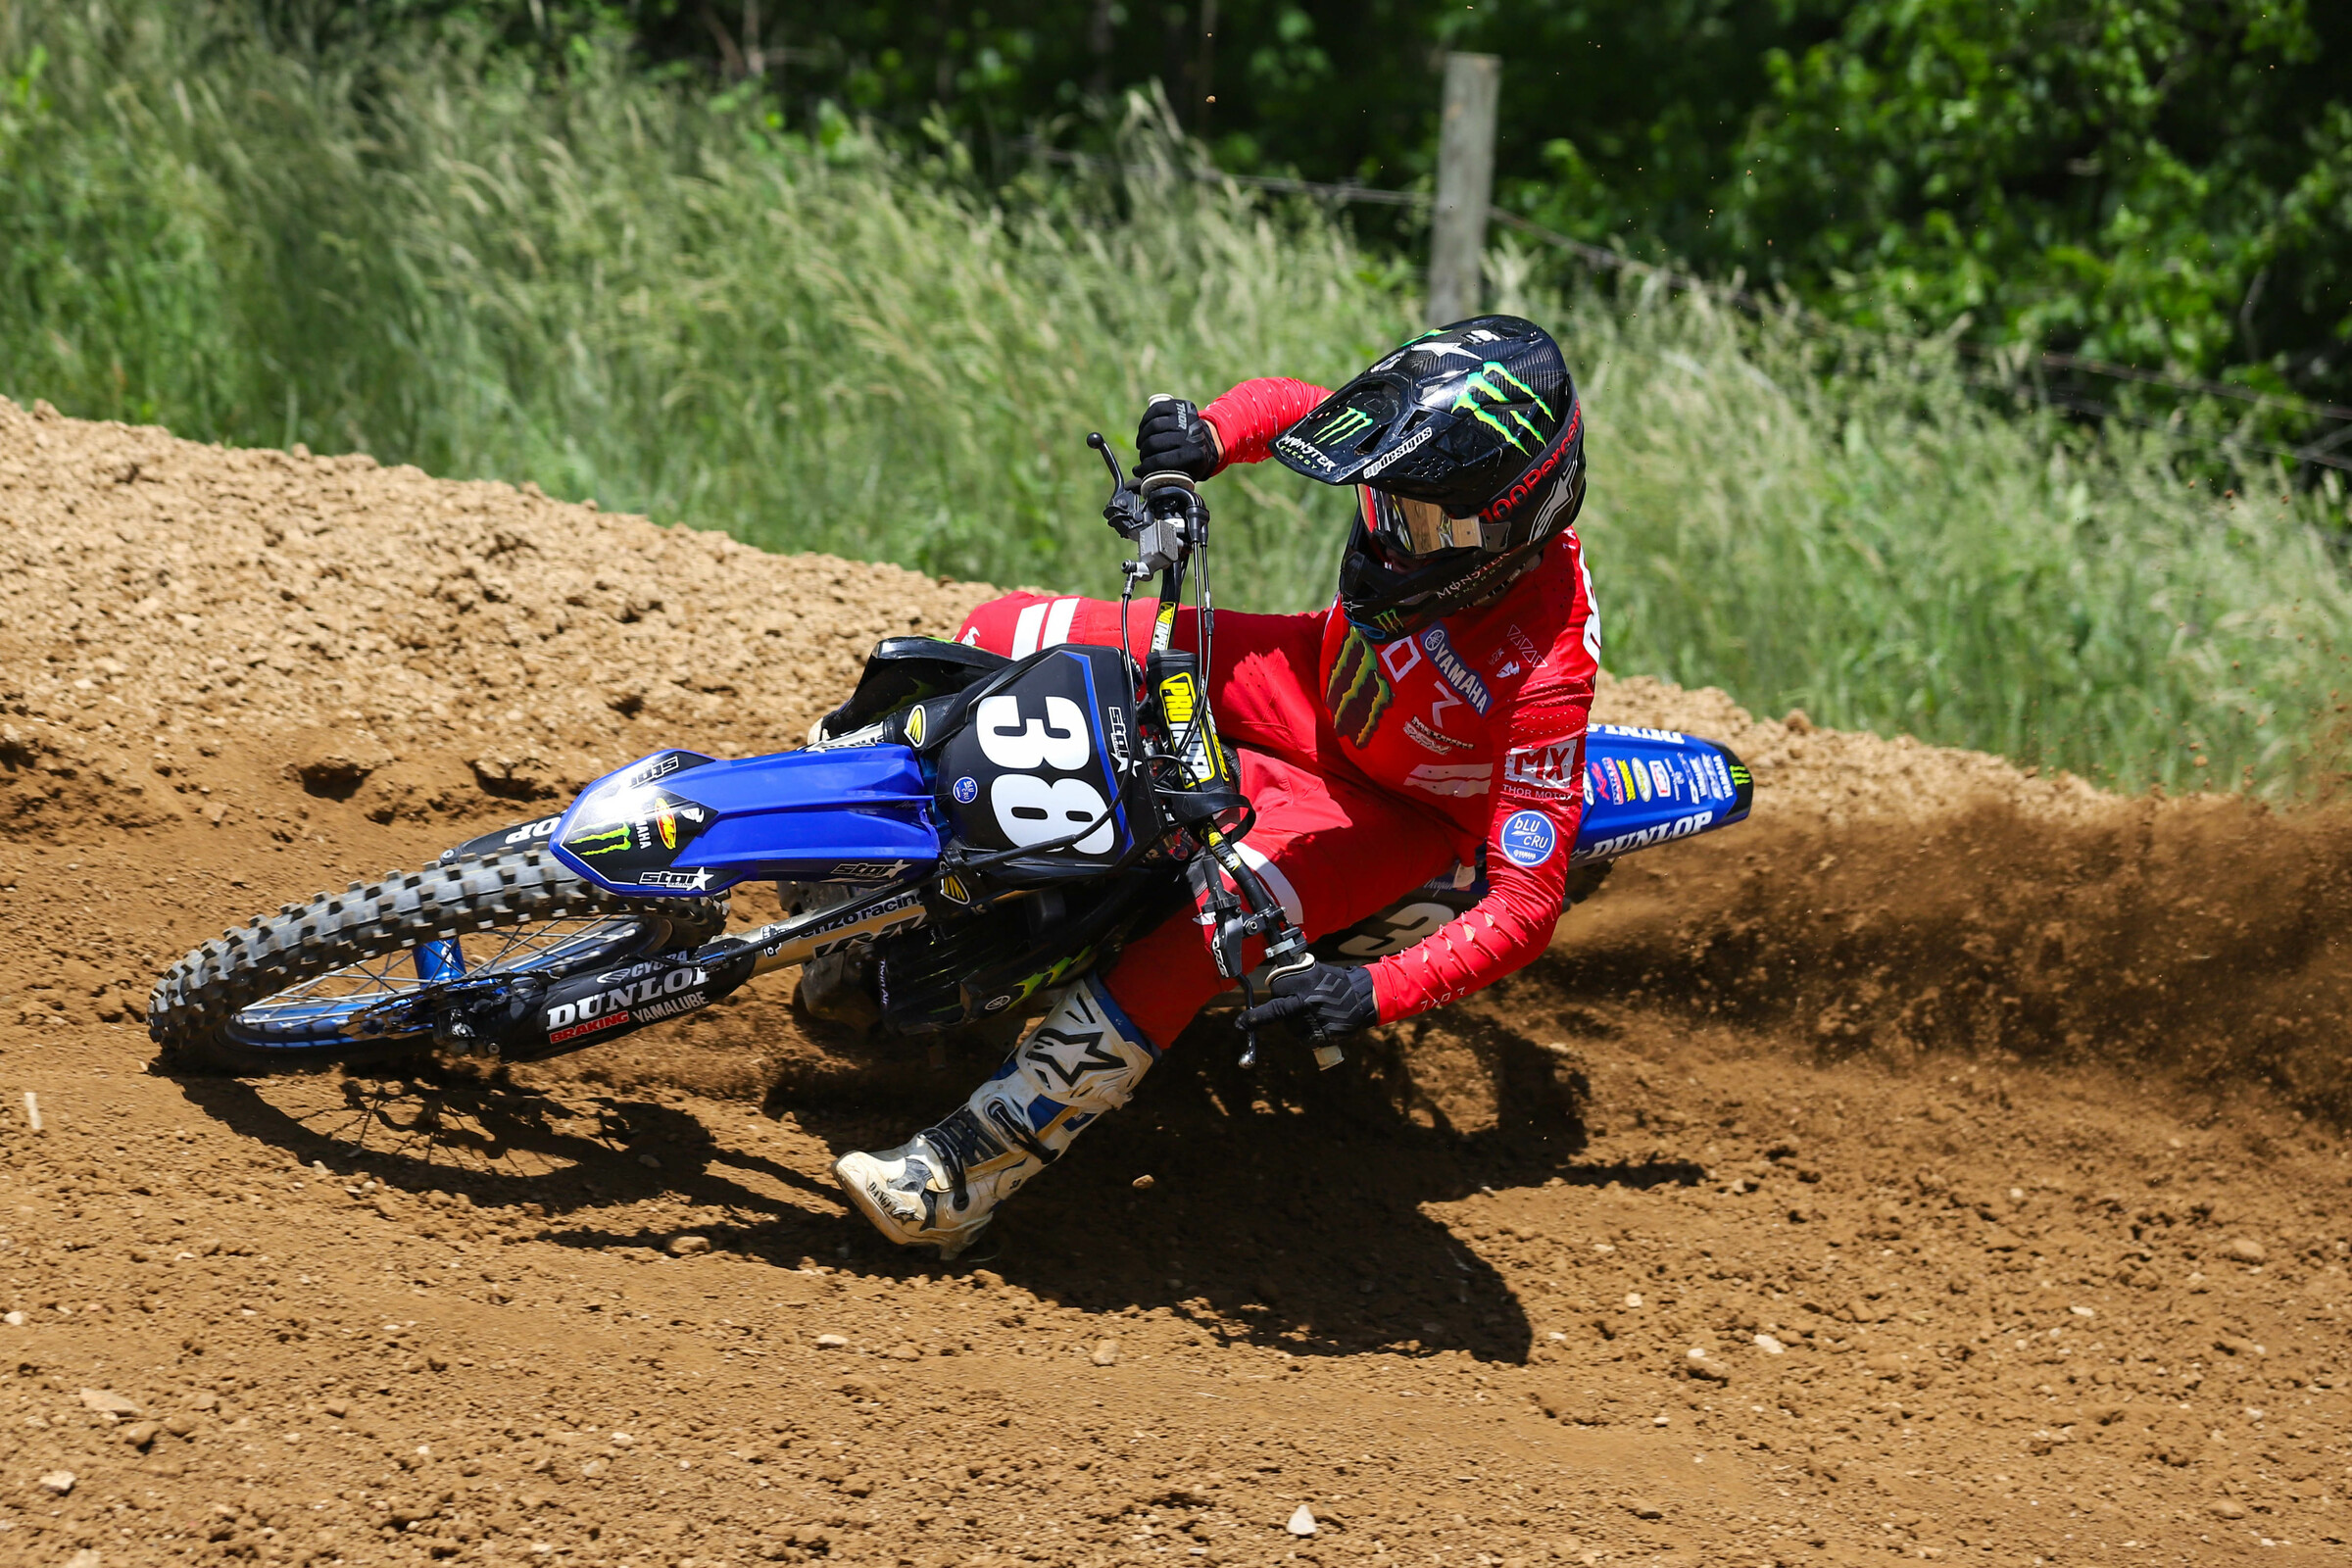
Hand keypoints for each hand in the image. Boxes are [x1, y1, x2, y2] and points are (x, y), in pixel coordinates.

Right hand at [1136, 397, 1220, 479]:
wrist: (1209, 442)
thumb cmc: (1191, 463)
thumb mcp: (1184, 477)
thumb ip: (1162, 482)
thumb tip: (1134, 486)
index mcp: (1192, 456)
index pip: (1159, 461)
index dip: (1145, 467)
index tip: (1138, 470)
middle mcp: (1190, 436)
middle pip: (1153, 442)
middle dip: (1144, 452)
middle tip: (1143, 457)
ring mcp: (1186, 419)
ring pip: (1153, 425)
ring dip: (1143, 437)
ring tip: (1143, 444)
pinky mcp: (1181, 406)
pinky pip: (1156, 409)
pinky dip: (1146, 420)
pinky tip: (1144, 429)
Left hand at [1237, 958, 1378, 1038]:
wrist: (1362, 997)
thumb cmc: (1334, 983)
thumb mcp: (1315, 972)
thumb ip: (1294, 980)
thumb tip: (1272, 987)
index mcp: (1305, 981)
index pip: (1278, 990)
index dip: (1277, 993)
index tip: (1269, 1001)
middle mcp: (1307, 1000)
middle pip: (1277, 1012)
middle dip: (1260, 1017)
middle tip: (1244, 1022)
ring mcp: (1315, 1020)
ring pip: (1292, 1027)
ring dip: (1296, 1023)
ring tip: (1316, 1013)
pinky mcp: (1323, 1036)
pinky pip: (1306, 1039)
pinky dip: (1308, 1035)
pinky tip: (1320, 1024)